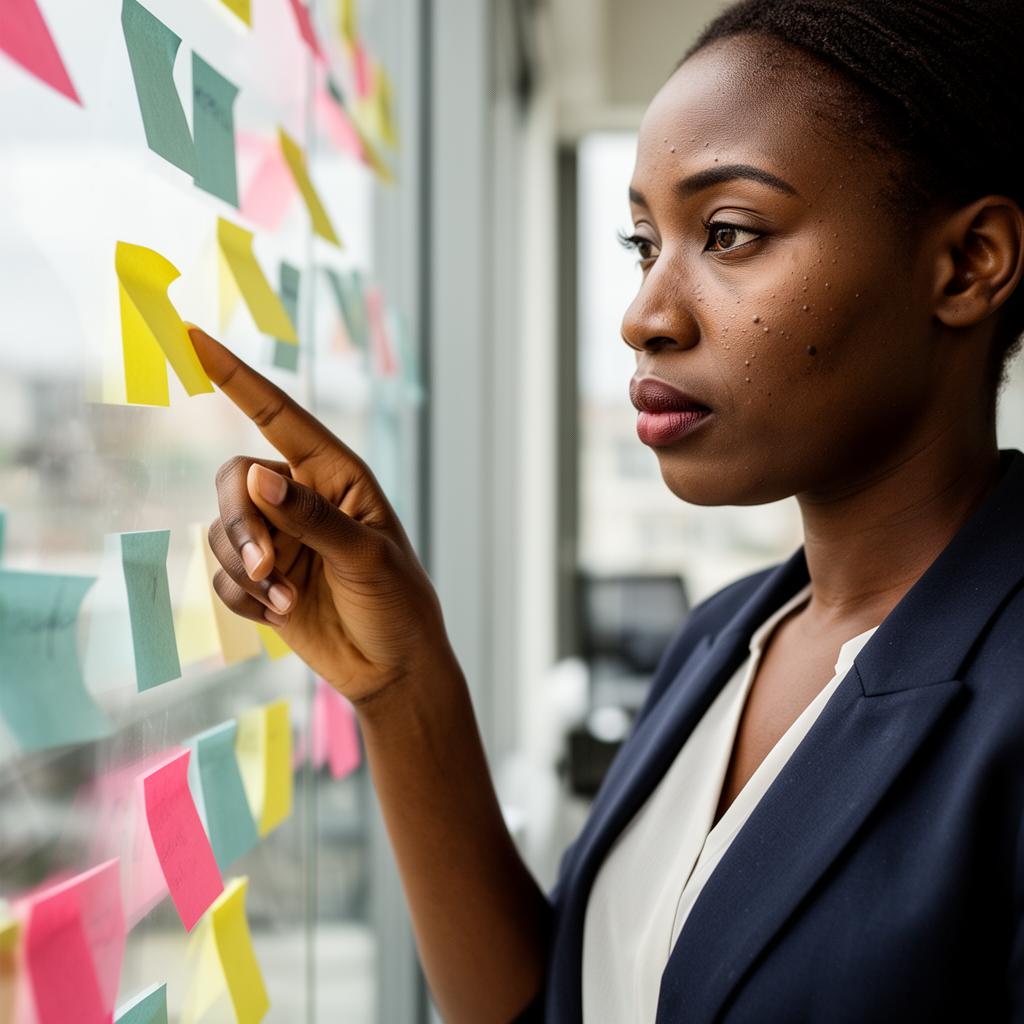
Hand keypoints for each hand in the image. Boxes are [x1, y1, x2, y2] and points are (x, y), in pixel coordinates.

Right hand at [189, 325, 453, 704]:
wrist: (392, 669)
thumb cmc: (397, 604)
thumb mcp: (365, 556)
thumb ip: (310, 516)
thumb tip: (256, 475)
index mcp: (335, 475)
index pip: (277, 414)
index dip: (233, 375)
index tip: (191, 335)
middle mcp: (299, 498)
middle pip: (233, 480)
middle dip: (241, 524)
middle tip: (265, 567)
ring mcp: (277, 539)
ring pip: (221, 531)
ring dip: (246, 570)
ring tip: (288, 599)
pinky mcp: (260, 579)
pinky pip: (221, 575)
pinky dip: (243, 597)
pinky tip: (280, 614)